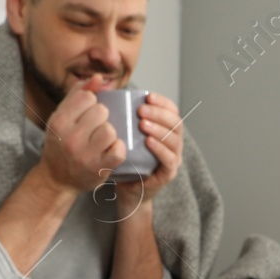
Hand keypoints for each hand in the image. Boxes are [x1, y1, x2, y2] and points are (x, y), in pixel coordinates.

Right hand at [34, 74, 123, 197]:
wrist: (57, 178)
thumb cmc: (61, 143)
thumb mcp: (62, 116)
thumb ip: (78, 94)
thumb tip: (99, 78)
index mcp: (59, 121)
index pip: (87, 97)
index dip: (92, 103)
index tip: (86, 114)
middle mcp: (70, 137)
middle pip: (102, 111)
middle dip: (102, 118)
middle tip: (94, 129)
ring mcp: (84, 155)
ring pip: (111, 130)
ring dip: (110, 134)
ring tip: (102, 141)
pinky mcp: (98, 168)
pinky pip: (119, 150)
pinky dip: (118, 149)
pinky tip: (110, 150)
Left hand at [113, 91, 183, 213]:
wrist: (125, 189)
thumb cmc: (124, 159)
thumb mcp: (122, 134)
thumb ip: (119, 115)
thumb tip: (103, 89)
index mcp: (165, 130)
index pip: (172, 111)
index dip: (162, 102)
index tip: (147, 96)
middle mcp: (173, 143)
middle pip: (176, 123)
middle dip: (159, 114)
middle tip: (141, 110)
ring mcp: (173, 159)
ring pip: (174, 140)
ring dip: (159, 129)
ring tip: (143, 124)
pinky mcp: (168, 174)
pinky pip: (169, 160)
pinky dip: (161, 149)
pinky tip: (149, 142)